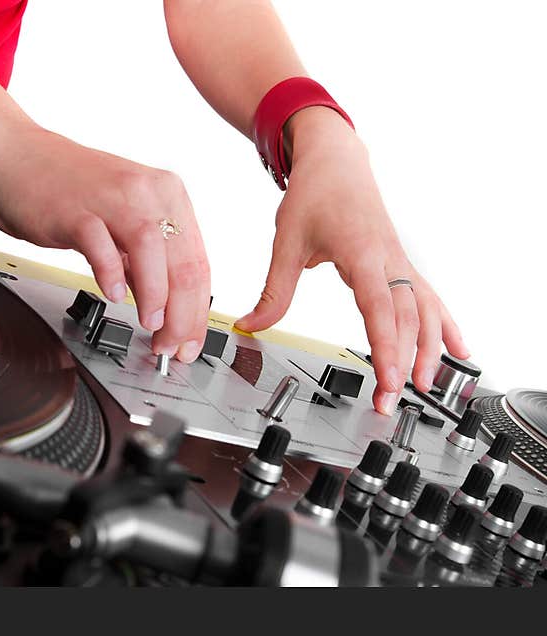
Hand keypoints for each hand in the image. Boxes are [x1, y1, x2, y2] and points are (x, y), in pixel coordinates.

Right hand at [0, 125, 210, 361]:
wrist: (15, 154)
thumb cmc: (66, 186)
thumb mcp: (120, 220)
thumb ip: (143, 259)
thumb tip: (163, 305)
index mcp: (165, 195)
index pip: (198, 263)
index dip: (197, 311)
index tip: (190, 340)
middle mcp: (146, 192)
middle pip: (183, 263)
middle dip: (182, 316)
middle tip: (171, 344)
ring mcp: (111, 199)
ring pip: (153, 252)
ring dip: (156, 297)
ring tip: (150, 324)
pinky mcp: (75, 210)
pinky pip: (102, 246)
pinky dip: (112, 274)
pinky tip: (114, 294)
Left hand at [235, 107, 468, 413]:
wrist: (336, 162)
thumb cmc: (315, 195)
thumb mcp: (286, 242)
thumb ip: (273, 291)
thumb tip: (251, 325)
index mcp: (362, 253)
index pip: (381, 308)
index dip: (388, 346)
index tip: (389, 379)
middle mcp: (390, 259)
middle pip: (407, 317)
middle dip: (404, 362)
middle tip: (393, 400)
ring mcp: (401, 262)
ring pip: (426, 311)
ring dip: (428, 350)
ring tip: (424, 387)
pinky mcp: (402, 265)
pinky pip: (431, 299)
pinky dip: (445, 326)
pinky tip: (457, 350)